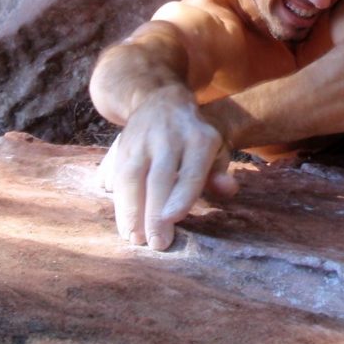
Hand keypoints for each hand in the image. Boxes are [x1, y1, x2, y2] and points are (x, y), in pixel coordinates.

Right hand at [99, 87, 237, 249]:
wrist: (161, 100)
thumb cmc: (194, 136)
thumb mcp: (216, 148)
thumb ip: (220, 172)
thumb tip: (228, 189)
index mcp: (199, 139)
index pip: (190, 171)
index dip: (180, 196)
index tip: (171, 221)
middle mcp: (169, 136)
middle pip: (159, 177)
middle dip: (154, 212)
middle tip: (155, 243)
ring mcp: (142, 139)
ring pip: (131, 176)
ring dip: (130, 210)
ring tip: (134, 237)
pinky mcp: (121, 144)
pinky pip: (116, 173)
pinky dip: (118, 200)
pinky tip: (124, 222)